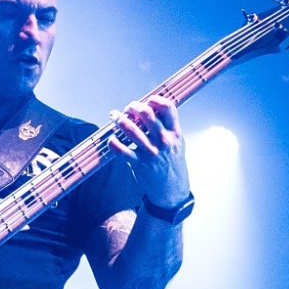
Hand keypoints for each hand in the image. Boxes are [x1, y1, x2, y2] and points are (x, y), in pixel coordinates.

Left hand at [110, 95, 190, 209]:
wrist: (172, 189)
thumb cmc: (172, 163)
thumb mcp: (177, 143)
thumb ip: (168, 127)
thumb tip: (154, 109)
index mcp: (174, 133)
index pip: (168, 108)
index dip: (156, 100)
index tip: (147, 99)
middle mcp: (163, 141)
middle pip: (147, 115)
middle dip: (133, 107)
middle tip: (127, 108)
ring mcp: (151, 152)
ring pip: (131, 130)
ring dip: (119, 120)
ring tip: (114, 116)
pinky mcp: (139, 164)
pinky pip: (121, 150)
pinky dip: (113, 142)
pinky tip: (111, 138)